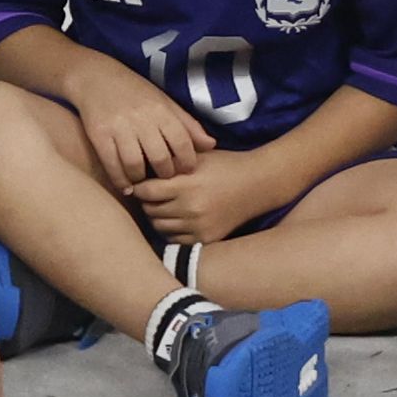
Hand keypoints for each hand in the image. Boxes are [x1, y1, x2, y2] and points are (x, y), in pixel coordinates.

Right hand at [68, 58, 215, 191]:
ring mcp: (119, 127)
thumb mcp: (164, 102)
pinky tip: (125, 186)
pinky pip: (112, 165)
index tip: (185, 171)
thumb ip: (188, 125)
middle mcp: (141, 119)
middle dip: (165, 174)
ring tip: (143, 182)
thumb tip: (211, 145)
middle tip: (163, 178)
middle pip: (160, 158)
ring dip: (141, 180)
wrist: (96, 77)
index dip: (187, 162)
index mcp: (161, 110)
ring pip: (135, 165)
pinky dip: (120, 180)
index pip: (182, 143)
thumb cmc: (135, 91)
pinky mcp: (99, 134)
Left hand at [133, 147, 281, 245]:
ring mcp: (198, 226)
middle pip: (149, 210)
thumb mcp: (196, 157)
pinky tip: (177, 218)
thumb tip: (139, 168)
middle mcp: (190, 208)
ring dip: (157, 217)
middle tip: (152, 195)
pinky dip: (171, 230)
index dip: (140, 186)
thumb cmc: (224, 165)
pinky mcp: (206, 239)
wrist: (257, 184)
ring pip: (159, 227)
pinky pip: (174, 240)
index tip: (142, 183)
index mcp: (186, 185)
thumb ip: (169, 162)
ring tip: (164, 205)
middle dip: (147, 202)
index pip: (145, 191)